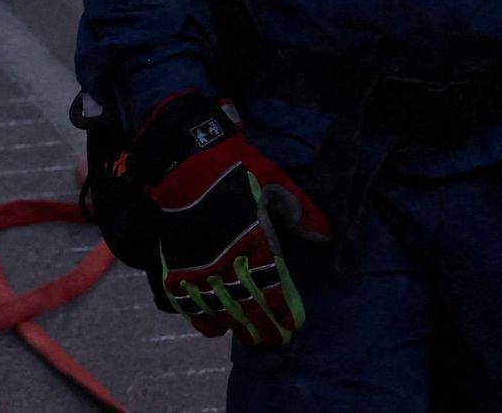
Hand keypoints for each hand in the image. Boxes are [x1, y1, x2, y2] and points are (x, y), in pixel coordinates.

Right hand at [135, 92, 325, 346]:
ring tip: (249, 338)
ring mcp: (200, 266)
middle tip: (274, 341)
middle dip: (263, 327)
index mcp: (256, 241)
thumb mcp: (275, 183)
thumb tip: (325, 236)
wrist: (186, 160)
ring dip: (236, 326)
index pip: (274, 289)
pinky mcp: (177, 265)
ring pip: (220, 309)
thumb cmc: (235, 169)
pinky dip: (200, 317)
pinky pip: (188, 302)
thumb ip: (301, 212)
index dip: (283, 312)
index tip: (292, 327)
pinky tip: (212, 327)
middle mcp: (229, 260)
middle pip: (249, 305)